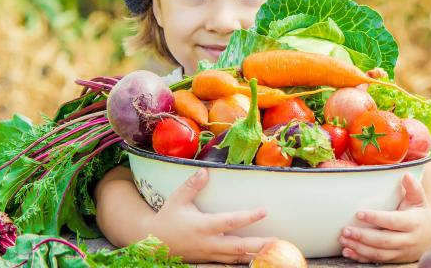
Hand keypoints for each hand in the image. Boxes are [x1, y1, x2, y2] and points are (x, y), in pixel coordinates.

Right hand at [143, 168, 275, 263]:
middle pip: (239, 247)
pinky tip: (255, 258)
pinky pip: (228, 263)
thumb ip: (191, 186)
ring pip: (236, 258)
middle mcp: (208, 243)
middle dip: (260, 245)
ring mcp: (209, 255)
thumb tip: (205, 171)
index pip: (230, 222)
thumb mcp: (176, 199)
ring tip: (273, 251)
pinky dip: (242, 261)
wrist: (152, 243)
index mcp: (202, 226)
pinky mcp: (208, 261)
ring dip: (255, 255)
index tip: (264, 211)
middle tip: (278, 241)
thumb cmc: (166, 218)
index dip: (248, 217)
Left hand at [338, 173, 430, 262]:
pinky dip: (361, 258)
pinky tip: (348, 252)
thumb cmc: (419, 214)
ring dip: (359, 248)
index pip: (393, 221)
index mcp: (413, 223)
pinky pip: (376, 260)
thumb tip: (406, 175)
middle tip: (345, 230)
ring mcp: (400, 251)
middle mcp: (407, 239)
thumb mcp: (419, 200)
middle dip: (363, 236)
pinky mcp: (394, 259)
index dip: (376, 218)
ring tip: (343, 240)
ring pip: (379, 253)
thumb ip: (413, 188)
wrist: (430, 236)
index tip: (359, 213)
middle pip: (383, 240)